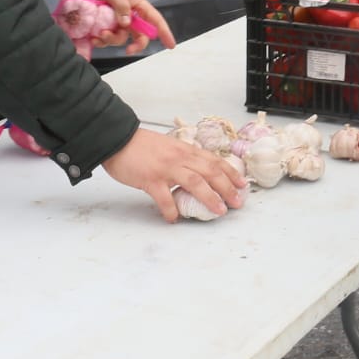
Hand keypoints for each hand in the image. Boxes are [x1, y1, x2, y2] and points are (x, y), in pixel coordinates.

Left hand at [94, 0, 173, 54]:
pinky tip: (95, 38)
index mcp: (141, 8)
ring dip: (112, 40)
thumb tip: (126, 23)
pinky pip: (108, 39)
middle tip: (129, 50)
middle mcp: (133, 19)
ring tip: (100, 33)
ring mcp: (122, 24)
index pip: (156, 21)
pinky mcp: (111, 27)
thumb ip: (122, 7)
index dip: (165, 33)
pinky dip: (101, 41)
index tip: (170, 45)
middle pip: (140, 37)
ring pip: (122, 39)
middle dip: (135, 46)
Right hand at [103, 127, 245, 221]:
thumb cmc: (141, 145)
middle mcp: (179, 158)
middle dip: (227, 188)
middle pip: (210, 172)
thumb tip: (196, 173)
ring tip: (219, 210)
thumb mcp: (168, 147)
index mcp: (185, 150)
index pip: (214, 161)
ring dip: (209, 197)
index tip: (242, 184)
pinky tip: (174, 219)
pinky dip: (171, 210)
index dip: (230, 173)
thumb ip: (183, 158)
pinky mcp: (150, 179)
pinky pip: (164, 198)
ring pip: (195, 183)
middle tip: (237, 202)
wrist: (117, 140)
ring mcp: (165, 169)